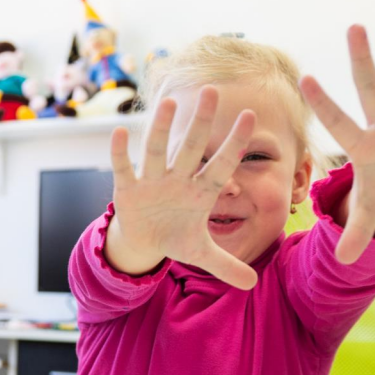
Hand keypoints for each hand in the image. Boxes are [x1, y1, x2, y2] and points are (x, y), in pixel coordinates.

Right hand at [105, 85, 258, 288]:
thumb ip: (227, 265)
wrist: (143, 240)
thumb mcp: (201, 254)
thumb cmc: (175, 236)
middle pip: (191, 147)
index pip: (221, 164)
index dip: (235, 144)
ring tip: (168, 102)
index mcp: (199, 192)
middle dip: (201, 122)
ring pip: (157, 151)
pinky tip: (120, 131)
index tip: (252, 117)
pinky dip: (120, 152)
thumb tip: (254, 284)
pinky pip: (123, 168)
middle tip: (213, 91)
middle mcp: (177, 179)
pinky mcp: (128, 189)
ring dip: (161, 128)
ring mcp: (152, 181)